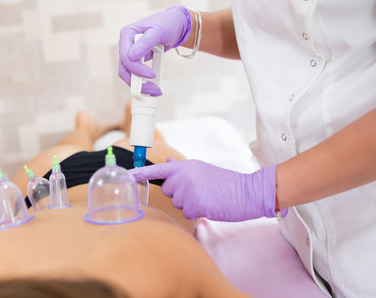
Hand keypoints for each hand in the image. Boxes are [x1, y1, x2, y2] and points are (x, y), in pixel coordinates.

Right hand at [118, 6, 191, 95]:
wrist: (176, 25)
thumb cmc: (168, 23)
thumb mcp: (159, 31)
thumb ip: (145, 42)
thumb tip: (131, 56)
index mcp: (127, 34)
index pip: (125, 57)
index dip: (137, 69)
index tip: (152, 75)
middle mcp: (126, 44)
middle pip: (124, 69)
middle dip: (137, 82)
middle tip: (153, 89)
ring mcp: (131, 52)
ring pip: (129, 74)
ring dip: (140, 85)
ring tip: (156, 90)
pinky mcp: (137, 60)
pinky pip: (136, 74)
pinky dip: (144, 82)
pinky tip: (154, 86)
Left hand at [129, 159, 287, 220]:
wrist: (247, 191)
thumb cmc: (226, 182)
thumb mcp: (203, 170)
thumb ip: (183, 169)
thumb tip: (168, 162)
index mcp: (186, 166)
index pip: (159, 169)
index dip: (141, 173)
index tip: (128, 175)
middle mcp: (184, 176)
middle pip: (168, 191)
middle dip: (180, 195)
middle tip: (199, 192)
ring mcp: (189, 191)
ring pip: (177, 204)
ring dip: (189, 205)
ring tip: (206, 198)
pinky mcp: (195, 205)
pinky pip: (187, 214)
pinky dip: (197, 213)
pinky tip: (209, 206)